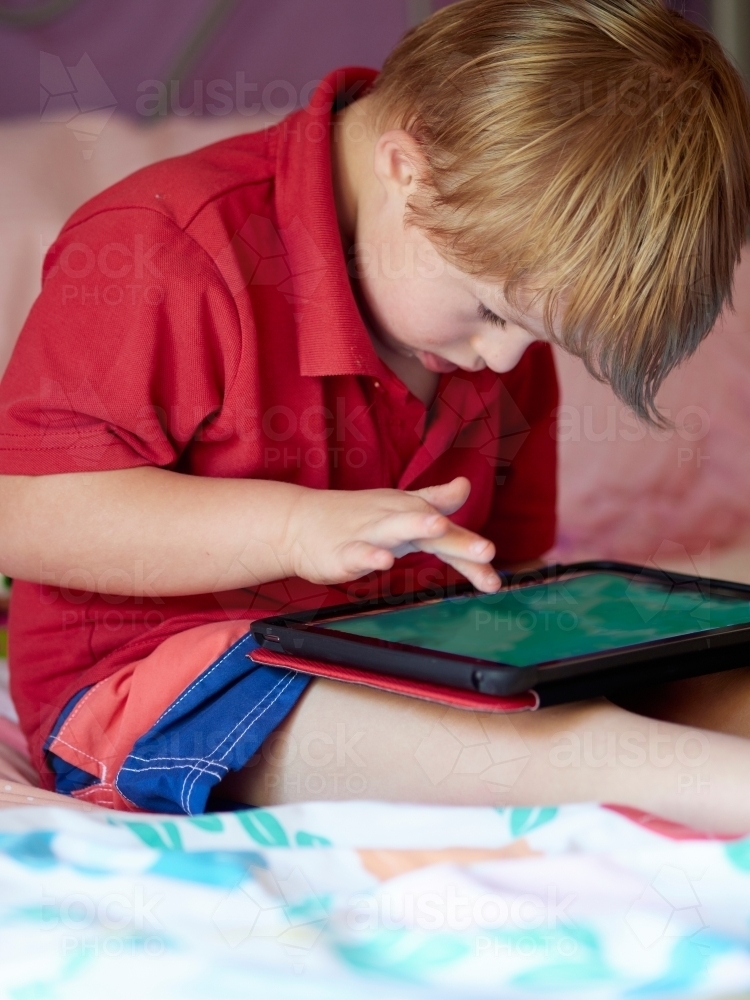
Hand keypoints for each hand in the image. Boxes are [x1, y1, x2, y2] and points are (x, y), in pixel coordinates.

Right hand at [283, 477, 500, 592]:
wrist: (298, 522)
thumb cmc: (355, 517)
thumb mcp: (398, 508)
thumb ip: (434, 500)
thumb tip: (465, 486)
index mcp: (410, 513)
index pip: (448, 532)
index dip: (472, 549)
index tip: (496, 572)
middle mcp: (393, 519)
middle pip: (430, 527)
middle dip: (459, 539)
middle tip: (488, 550)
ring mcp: (366, 533)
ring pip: (394, 528)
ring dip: (416, 526)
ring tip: (437, 527)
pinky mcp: (341, 551)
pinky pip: (357, 553)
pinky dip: (369, 557)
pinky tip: (383, 563)